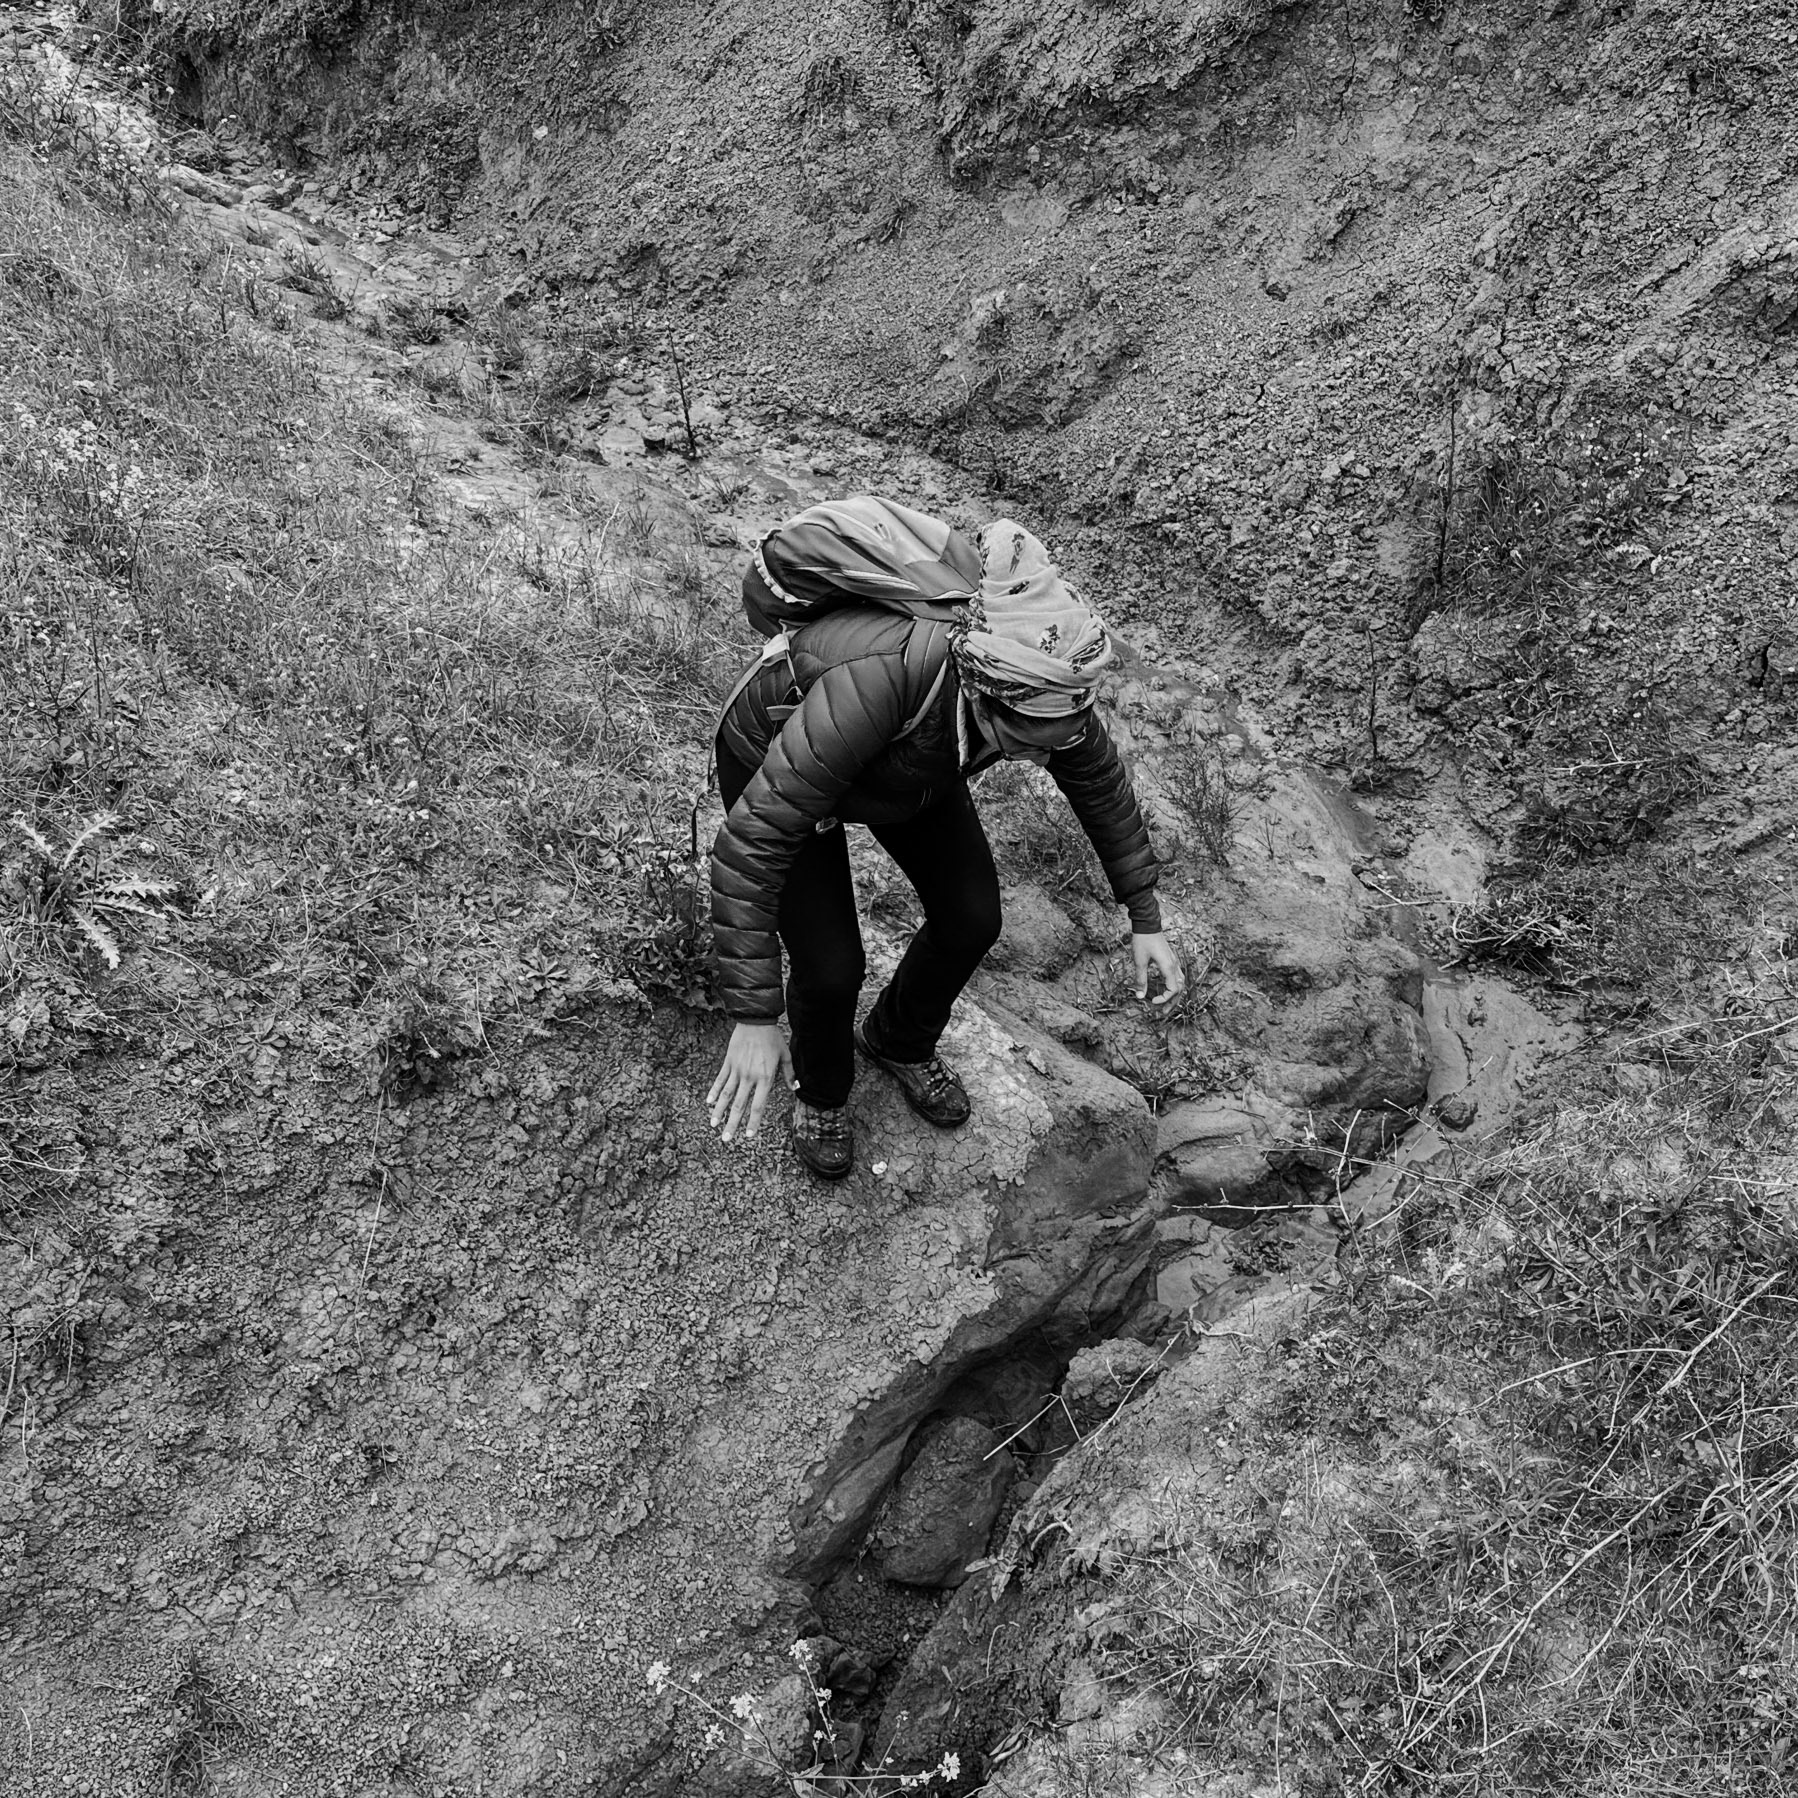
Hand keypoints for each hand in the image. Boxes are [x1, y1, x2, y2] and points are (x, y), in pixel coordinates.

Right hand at [707, 1022, 794, 1142]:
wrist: (756, 1020)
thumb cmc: (773, 1038)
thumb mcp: (785, 1055)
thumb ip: (789, 1074)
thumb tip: (795, 1088)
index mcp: (765, 1078)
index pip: (758, 1105)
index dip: (753, 1122)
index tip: (749, 1135)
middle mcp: (750, 1077)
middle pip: (739, 1105)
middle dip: (732, 1124)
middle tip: (726, 1139)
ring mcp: (737, 1070)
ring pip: (726, 1095)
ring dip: (719, 1112)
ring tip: (713, 1125)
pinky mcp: (728, 1062)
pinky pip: (720, 1080)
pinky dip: (714, 1091)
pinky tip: (709, 1103)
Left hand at [1132, 932, 1185, 1005]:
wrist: (1148, 924)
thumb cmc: (1143, 941)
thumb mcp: (1139, 961)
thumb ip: (1141, 979)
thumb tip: (1139, 997)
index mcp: (1169, 967)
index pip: (1172, 990)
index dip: (1164, 999)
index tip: (1152, 1001)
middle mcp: (1175, 965)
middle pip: (1179, 989)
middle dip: (1172, 1002)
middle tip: (1162, 1012)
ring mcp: (1174, 962)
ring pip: (1180, 983)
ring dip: (1174, 995)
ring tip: (1165, 1004)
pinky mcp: (1171, 959)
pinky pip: (1177, 976)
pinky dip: (1174, 986)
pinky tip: (1166, 989)